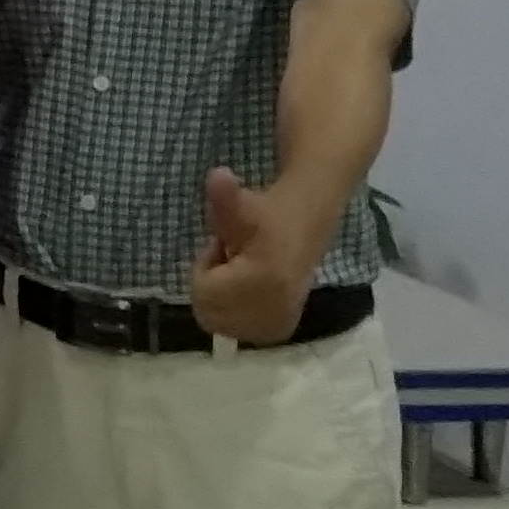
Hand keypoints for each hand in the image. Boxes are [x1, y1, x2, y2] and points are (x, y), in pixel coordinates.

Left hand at [186, 167, 315, 345]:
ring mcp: (279, 325)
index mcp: (263, 281)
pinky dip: (236, 314)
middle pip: (209, 313)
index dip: (206, 266)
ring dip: (223, 299)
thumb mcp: (241, 203)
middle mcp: (273, 311)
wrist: (306, 226)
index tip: (226, 246)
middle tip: (233, 261)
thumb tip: (217, 175)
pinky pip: (239, 332)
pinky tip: (252, 290)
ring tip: (242, 274)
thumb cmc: (267, 213)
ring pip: (221, 325)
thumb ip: (224, 196)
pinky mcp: (281, 332)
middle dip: (212, 285)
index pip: (203, 292)